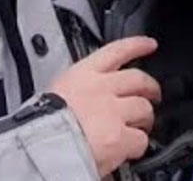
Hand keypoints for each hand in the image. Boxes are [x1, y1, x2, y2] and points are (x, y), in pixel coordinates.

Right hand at [50, 36, 160, 176]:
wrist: (39, 147)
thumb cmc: (39, 124)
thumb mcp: (55, 94)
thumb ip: (76, 91)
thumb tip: (84, 101)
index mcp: (82, 74)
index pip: (116, 51)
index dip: (136, 46)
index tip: (149, 44)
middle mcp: (101, 88)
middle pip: (138, 79)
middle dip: (150, 86)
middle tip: (153, 93)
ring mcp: (114, 112)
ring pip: (144, 108)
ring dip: (145, 118)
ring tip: (141, 126)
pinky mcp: (121, 136)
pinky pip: (141, 139)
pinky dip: (138, 144)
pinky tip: (132, 148)